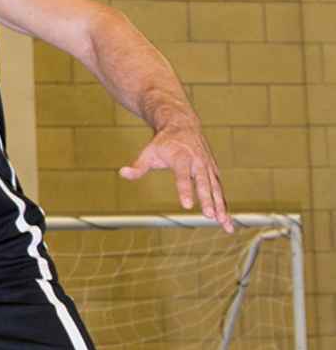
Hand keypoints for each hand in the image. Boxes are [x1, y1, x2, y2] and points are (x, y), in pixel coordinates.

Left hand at [119, 124, 233, 233]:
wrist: (182, 124)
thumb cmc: (163, 142)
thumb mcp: (148, 152)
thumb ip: (138, 166)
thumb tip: (122, 172)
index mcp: (181, 157)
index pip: (183, 176)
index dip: (185, 191)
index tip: (188, 206)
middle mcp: (198, 162)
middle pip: (204, 184)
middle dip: (208, 200)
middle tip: (210, 217)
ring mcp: (208, 166)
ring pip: (217, 188)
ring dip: (222, 206)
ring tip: (225, 225)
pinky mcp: (213, 171)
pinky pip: (220, 189)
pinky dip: (224, 204)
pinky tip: (226, 220)